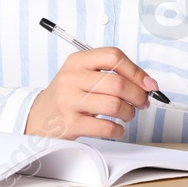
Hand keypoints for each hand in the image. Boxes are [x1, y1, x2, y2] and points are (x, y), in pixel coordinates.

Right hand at [25, 47, 157, 138]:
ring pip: (114, 105)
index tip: (148, 84)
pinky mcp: (71, 124)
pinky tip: (116, 128)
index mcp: (77, 61)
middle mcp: (72, 78)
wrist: (39, 116)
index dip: (136, 70)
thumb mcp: (82, 75)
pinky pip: (106, 128)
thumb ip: (111, 74)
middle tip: (142, 102)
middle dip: (138, 95)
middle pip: (117, 83)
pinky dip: (118, 130)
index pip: (113, 56)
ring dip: (129, 113)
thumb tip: (147, 83)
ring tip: (127, 115)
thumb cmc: (68, 95)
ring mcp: (69, 101)